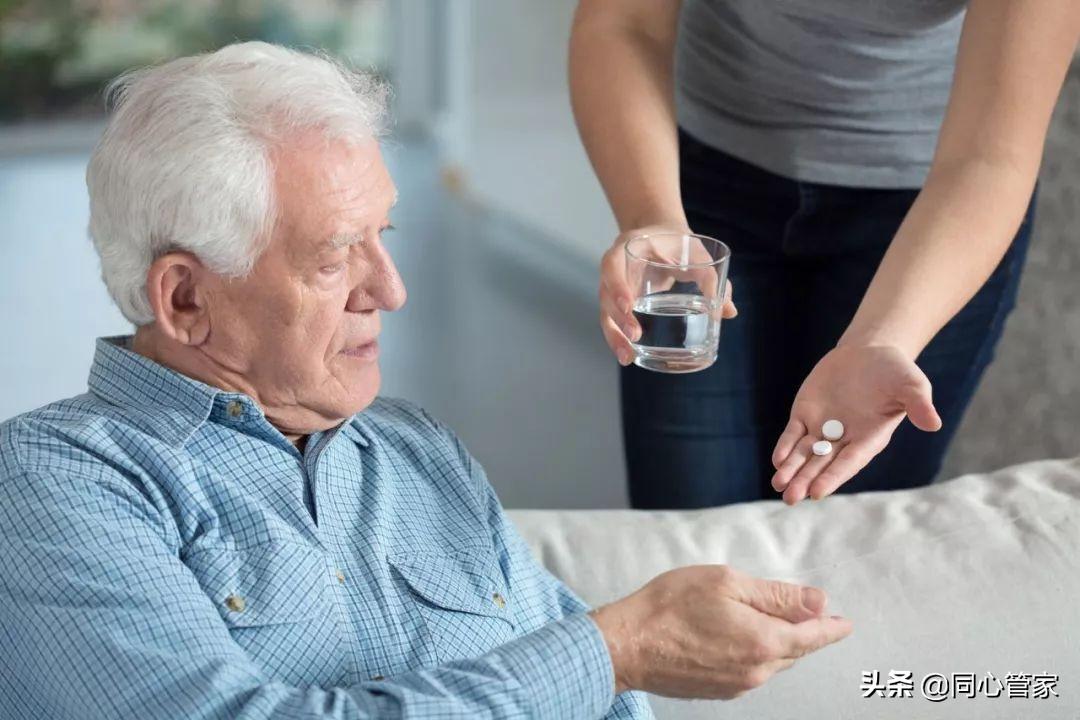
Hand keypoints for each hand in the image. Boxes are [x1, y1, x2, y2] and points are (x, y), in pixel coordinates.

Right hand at [589, 565, 852, 698]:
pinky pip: (751, 670)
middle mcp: (757, 670)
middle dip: (806, 633)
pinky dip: (756, 653)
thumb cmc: (671, 606)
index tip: (847, 623)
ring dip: (779, 643)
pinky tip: (742, 638)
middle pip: (794, 650)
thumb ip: (777, 595)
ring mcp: (737, 683)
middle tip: (816, 617)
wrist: (627, 645)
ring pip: (772, 661)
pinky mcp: (719, 690)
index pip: (813, 635)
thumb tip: (819, 601)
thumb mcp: (727, 583)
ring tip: (775, 623)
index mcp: (764, 641)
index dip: (832, 627)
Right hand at [600, 224, 736, 364]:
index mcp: (627, 247)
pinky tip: (627, 356)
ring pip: (606, 313)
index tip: (630, 305)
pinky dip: (618, 339)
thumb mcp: (696, 253)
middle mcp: (615, 268)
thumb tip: (728, 311)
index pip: (612, 265)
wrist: (663, 236)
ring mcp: (613, 287)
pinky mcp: (618, 302)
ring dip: (615, 335)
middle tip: (635, 334)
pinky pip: (613, 322)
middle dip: (618, 317)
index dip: (617, 285)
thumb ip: (710, 277)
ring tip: (627, 356)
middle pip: (605, 295)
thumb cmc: (679, 243)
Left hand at [771, 344, 943, 504]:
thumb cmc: (895, 372)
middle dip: (805, 480)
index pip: (848, 462)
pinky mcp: (806, 414)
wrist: (869, 352)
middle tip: (790, 498)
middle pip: (822, 464)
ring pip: (804, 454)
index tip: (817, 493)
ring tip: (778, 485)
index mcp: (869, 439)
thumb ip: (918, 404)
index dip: (833, 477)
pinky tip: (777, 460)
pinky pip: (793, 434)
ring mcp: (823, 428)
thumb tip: (934, 424)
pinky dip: (785, 447)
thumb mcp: (911, 384)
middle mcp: (844, 439)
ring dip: (791, 469)